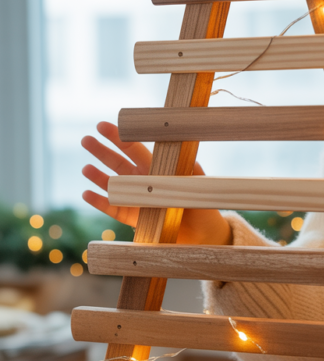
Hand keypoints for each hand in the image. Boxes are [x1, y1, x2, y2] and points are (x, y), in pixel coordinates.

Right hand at [81, 121, 230, 244]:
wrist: (202, 235)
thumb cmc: (202, 205)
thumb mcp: (197, 184)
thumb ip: (190, 170)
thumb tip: (188, 154)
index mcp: (156, 168)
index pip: (134, 149)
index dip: (119, 137)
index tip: (103, 126)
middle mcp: (142, 181)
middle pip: (118, 163)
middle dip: (102, 151)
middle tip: (86, 139)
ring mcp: (135, 199)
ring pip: (112, 185)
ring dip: (98, 176)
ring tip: (85, 168)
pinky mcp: (133, 218)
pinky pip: (113, 209)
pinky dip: (100, 202)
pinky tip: (87, 194)